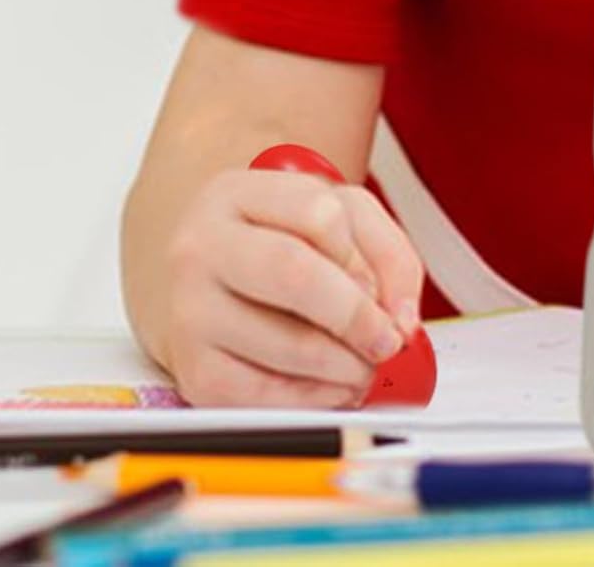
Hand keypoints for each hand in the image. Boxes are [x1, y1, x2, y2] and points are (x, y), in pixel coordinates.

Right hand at [162, 166, 424, 407]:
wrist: (207, 283)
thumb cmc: (276, 244)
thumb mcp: (336, 217)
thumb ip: (386, 252)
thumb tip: (403, 318)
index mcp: (237, 195)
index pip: (318, 213)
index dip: (361, 257)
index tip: (380, 288)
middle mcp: (202, 248)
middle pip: (294, 273)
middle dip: (358, 316)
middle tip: (387, 340)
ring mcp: (189, 310)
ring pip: (286, 343)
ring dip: (346, 365)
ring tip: (364, 364)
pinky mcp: (192, 371)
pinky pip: (263, 395)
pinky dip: (314, 399)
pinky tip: (331, 386)